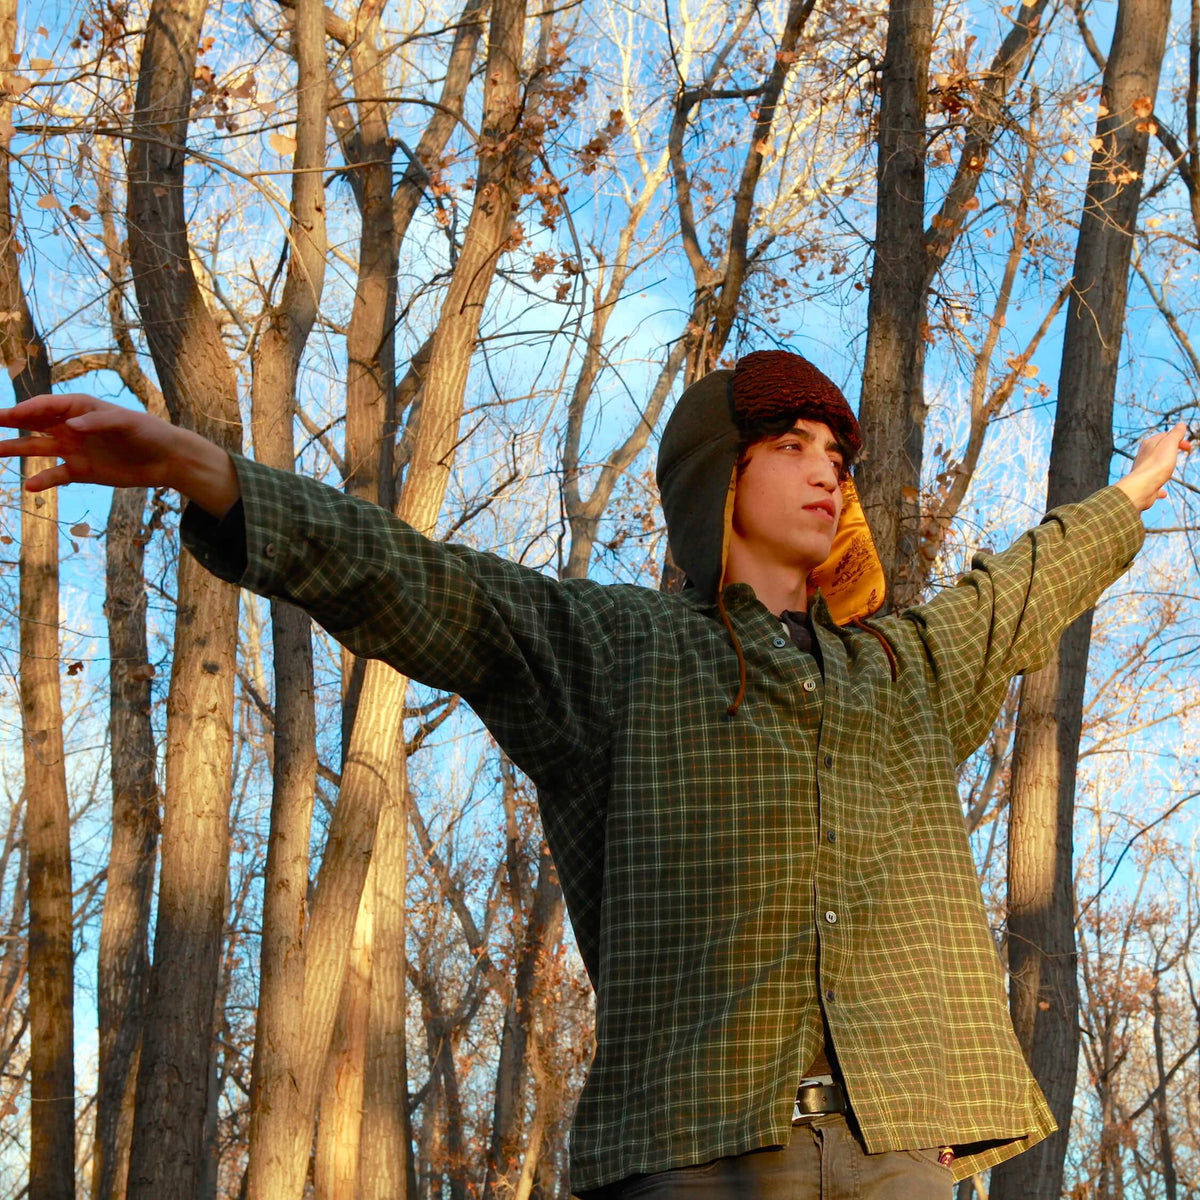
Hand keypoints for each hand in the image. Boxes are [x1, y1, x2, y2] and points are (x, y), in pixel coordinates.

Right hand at [0, 393, 240, 515]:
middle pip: (33, 423)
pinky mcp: (81, 471)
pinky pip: (56, 475)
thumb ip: (97, 422)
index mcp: (80, 408)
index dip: (25, 410)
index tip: (8, 416)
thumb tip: (70, 425)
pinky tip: (29, 486)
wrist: (167, 459)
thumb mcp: (127, 422)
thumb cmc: (148, 432)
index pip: (45, 406)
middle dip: (9, 422)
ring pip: (37, 448)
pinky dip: (43, 480)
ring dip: (15, 449)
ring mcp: (74, 449)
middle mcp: (71, 427)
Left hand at [1115, 423, 1193, 511]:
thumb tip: (1180, 425)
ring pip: (1155, 467)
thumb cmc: (1156, 465)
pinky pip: (1153, 486)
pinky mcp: (1144, 486)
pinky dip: (1159, 488)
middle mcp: (1143, 456)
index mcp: (1148, 444)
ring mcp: (1143, 471)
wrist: (1142, 487)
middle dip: (1172, 451)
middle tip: (1183, 453)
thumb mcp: (1169, 444)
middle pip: (1159, 450)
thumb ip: (1175, 434)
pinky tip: (1164, 493)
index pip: (1165, 436)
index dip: (1178, 438)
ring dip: (1163, 467)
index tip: (1188, 447)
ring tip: (1171, 469)